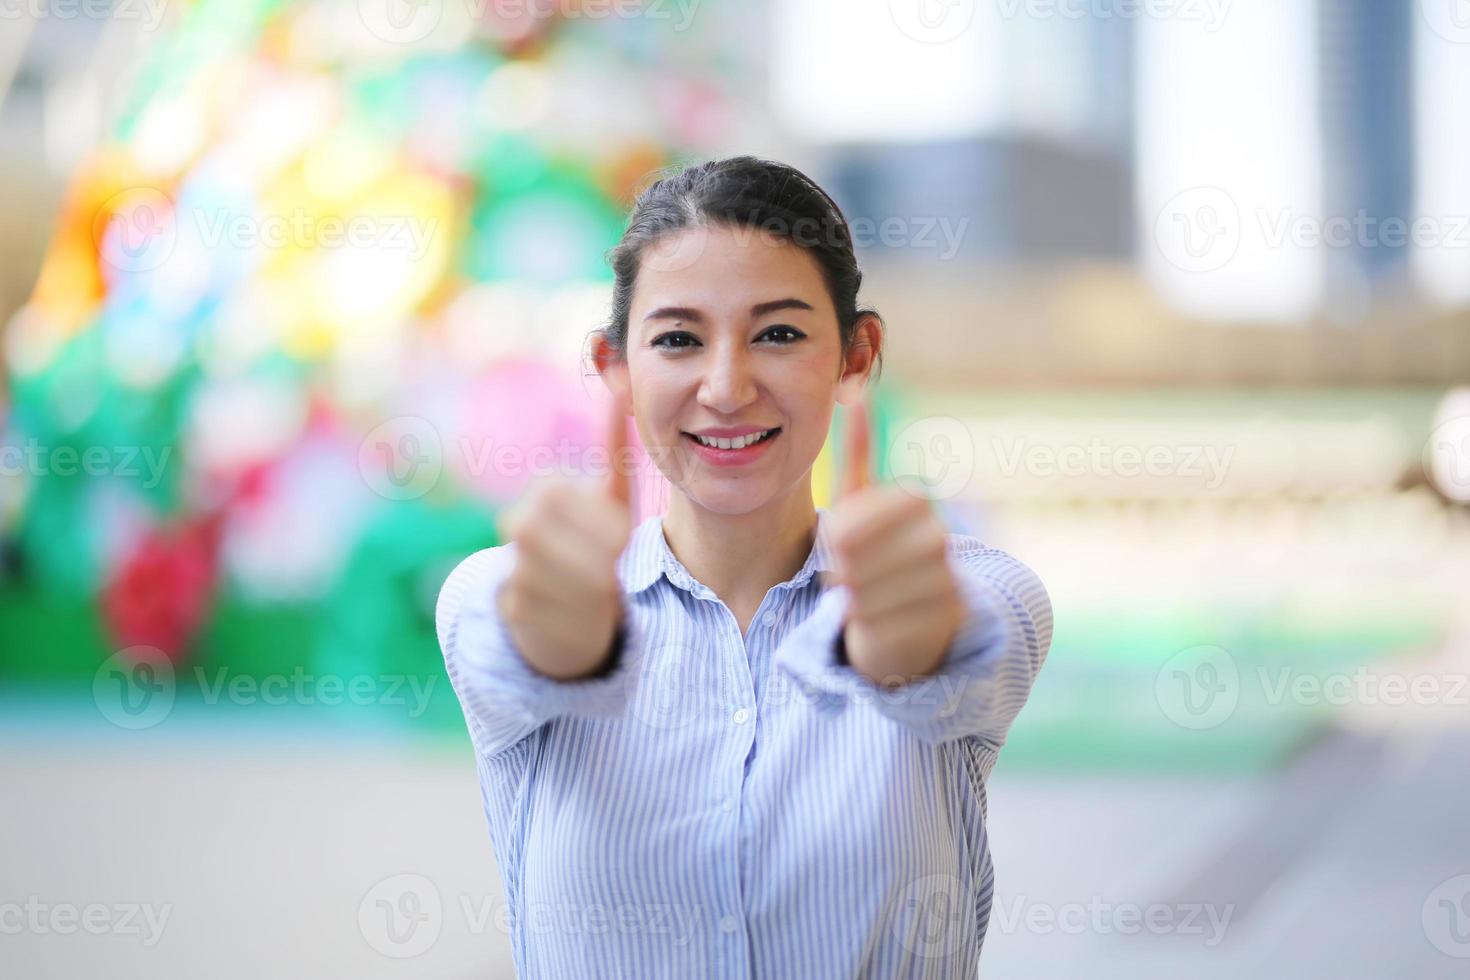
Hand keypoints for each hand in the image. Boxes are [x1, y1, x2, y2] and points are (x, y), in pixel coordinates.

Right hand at [495, 392, 635, 680]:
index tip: (623, 537)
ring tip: (605, 592)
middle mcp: (519, 525)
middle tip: (614, 568)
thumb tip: (624, 380)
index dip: (591, 520)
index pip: (555, 496)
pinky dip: (567, 618)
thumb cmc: (600, 539)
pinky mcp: (511, 608)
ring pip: (533, 575)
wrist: (576, 599)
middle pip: (533, 534)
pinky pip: (535, 613)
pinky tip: (590, 617)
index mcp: (546, 492)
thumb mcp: (615, 498)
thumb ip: (616, 447)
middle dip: (580, 553)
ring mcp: (510, 565)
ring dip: (576, 587)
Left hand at [826, 394, 964, 687]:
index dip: (835, 543)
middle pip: (853, 561)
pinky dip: (869, 630)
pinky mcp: (945, 620)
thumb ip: (854, 453)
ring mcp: (946, 579)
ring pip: (866, 596)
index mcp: (915, 500)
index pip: (847, 526)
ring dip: (854, 603)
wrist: (908, 617)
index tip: (843, 549)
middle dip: (843, 575)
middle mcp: (939, 536)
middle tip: (853, 579)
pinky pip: (883, 628)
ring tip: (866, 599)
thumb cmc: (871, 555)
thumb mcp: (856, 505)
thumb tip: (855, 392)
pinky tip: (879, 622)